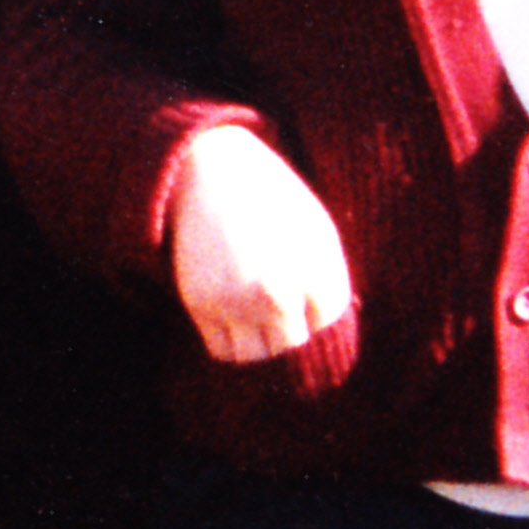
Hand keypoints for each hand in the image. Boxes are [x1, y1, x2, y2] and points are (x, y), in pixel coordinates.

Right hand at [168, 127, 353, 363]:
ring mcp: (238, 301)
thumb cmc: (270, 201)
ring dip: (257, 345)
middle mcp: (280, 294)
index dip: (310, 311)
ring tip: (249, 313)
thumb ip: (327, 285)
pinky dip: (228, 343)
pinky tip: (227, 313)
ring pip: (257, 360)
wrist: (209, 169)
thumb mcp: (316, 233)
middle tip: (271, 307)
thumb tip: (323, 337)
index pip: (325, 327)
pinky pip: (222, 351)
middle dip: (285, 333)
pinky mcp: (201, 302)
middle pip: (292, 350)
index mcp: (318, 276)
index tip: (294, 285)